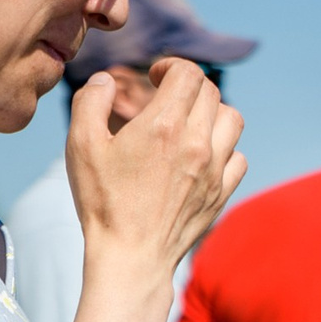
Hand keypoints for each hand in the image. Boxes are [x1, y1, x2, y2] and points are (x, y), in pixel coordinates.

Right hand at [65, 59, 246, 283]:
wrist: (131, 255)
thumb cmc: (103, 200)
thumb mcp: (81, 145)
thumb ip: (90, 102)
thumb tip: (106, 81)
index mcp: (164, 126)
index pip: (189, 74)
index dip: (173, 66)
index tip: (157, 76)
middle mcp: (197, 144)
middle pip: (212, 93)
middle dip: (189, 87)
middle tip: (168, 97)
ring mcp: (215, 170)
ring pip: (233, 121)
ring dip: (212, 113)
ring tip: (189, 122)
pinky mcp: (222, 193)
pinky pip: (239, 157)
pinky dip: (224, 148)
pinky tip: (201, 155)